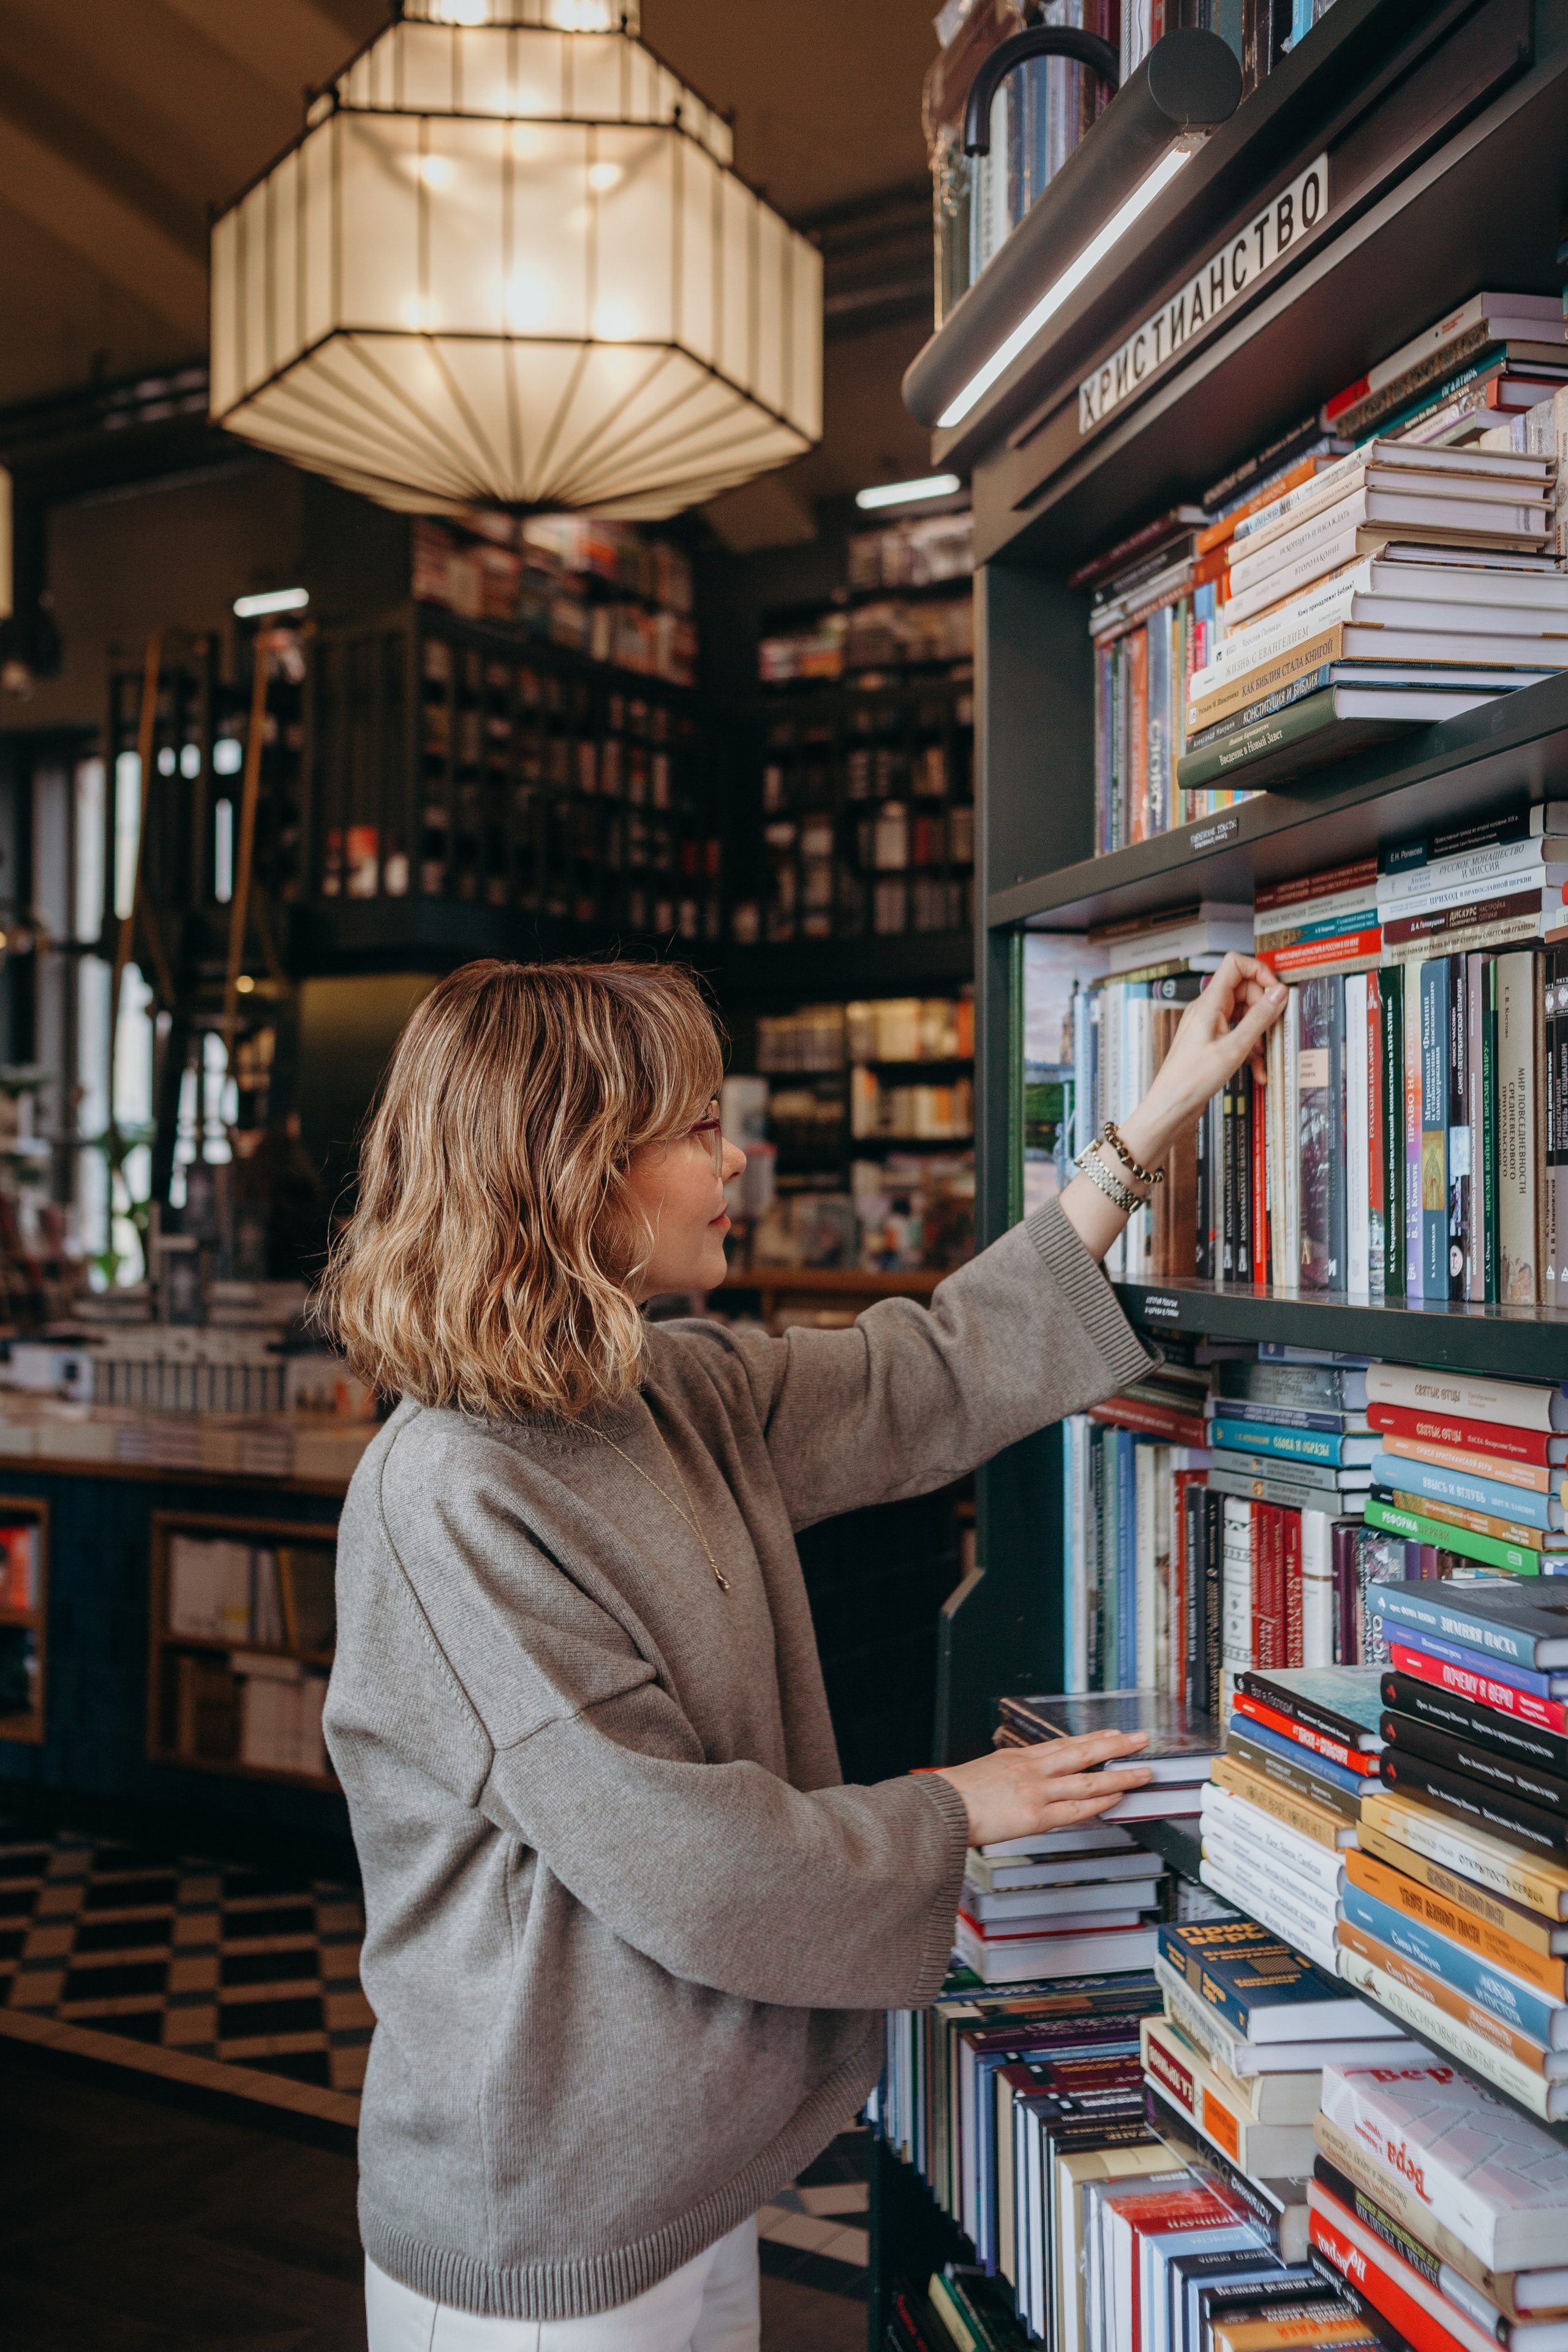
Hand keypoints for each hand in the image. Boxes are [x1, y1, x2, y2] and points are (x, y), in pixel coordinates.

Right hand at [931, 1728, 1151, 1848]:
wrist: (937, 1808)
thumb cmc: (953, 1795)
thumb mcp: (985, 1773)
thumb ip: (1009, 1775)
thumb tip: (1022, 1783)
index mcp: (1018, 1758)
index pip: (1064, 1744)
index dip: (1092, 1739)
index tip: (1111, 1733)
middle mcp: (1031, 1770)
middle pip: (1082, 1752)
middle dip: (1115, 1745)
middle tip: (1139, 1739)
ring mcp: (1036, 1791)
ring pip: (1087, 1780)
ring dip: (1119, 1775)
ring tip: (1143, 1771)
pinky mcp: (1035, 1816)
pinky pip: (1075, 1809)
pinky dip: (1099, 1803)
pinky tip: (1117, 1798)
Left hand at [1116, 951, 1285, 1172]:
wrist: (1171, 1106)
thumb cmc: (1192, 1080)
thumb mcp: (1234, 1048)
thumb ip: (1259, 1018)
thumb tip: (1279, 993)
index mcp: (1209, 1003)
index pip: (1235, 964)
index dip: (1259, 972)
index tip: (1276, 992)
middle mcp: (1208, 1009)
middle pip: (1244, 991)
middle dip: (1263, 1009)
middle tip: (1275, 1028)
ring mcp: (1209, 1025)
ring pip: (1243, 1016)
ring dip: (1259, 1034)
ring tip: (1264, 1056)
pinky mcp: (1211, 1042)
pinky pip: (1237, 1036)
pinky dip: (1250, 1050)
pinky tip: (1257, 1071)